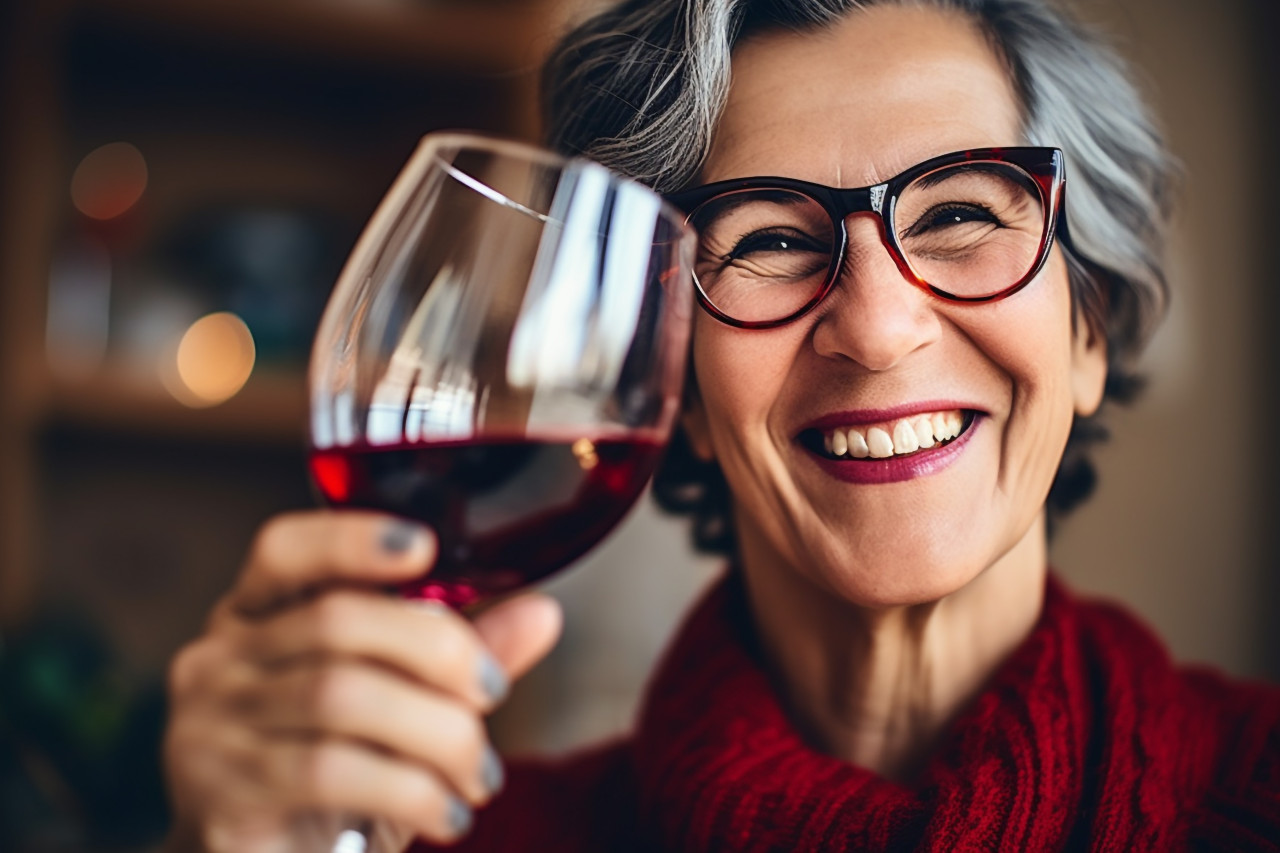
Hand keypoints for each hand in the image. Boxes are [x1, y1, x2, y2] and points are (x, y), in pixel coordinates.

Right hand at [162, 510, 562, 851]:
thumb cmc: (334, 786)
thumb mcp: (402, 711)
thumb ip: (460, 657)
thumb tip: (542, 613)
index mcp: (256, 618)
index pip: (284, 550)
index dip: (351, 538)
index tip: (423, 546)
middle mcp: (218, 660)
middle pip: (336, 620)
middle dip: (439, 651)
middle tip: (492, 694)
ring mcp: (209, 726)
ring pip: (343, 695)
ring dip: (437, 732)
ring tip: (477, 774)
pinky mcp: (221, 794)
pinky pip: (331, 771)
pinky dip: (410, 789)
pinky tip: (446, 813)